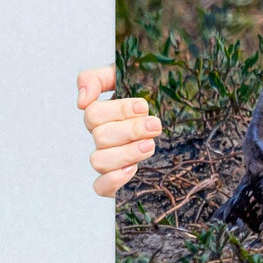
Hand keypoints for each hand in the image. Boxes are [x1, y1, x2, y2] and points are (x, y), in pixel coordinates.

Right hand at [77, 65, 160, 196]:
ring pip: (99, 160)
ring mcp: (108, 158)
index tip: (144, 106)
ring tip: (150, 145)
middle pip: (100, 136)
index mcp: (103, 113)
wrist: (181, 117)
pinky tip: (133, 169)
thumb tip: (82, 100)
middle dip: (130, 130)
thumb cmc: (152, 93)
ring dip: (126, 153)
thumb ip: (99, 78)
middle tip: (155, 125)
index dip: (118, 110)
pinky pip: (101, 187)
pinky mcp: (116, 181)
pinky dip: (114, 180)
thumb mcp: (129, 76)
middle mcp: (102, 137)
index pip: (93, 112)